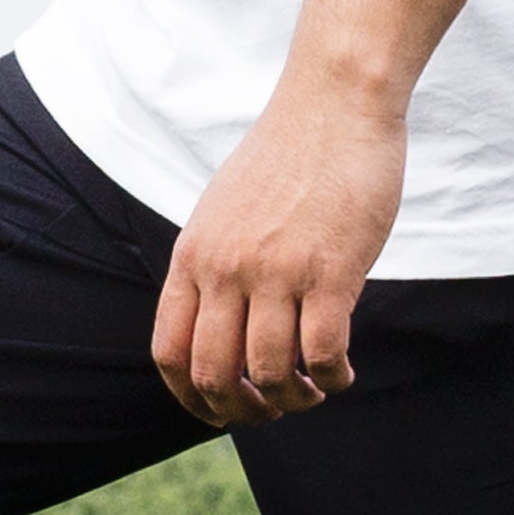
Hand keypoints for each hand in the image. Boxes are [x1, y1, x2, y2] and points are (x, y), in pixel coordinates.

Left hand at [150, 73, 412, 426]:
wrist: (334, 103)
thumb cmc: (285, 159)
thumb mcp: (221, 213)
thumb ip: (212, 267)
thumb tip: (215, 329)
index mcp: (193, 259)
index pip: (171, 353)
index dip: (190, 398)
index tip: (218, 411)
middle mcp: (226, 270)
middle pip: (215, 374)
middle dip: (241, 410)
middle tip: (269, 411)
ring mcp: (276, 272)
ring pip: (271, 373)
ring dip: (293, 399)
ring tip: (312, 392)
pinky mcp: (331, 271)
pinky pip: (324, 353)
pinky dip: (332, 379)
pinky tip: (342, 376)